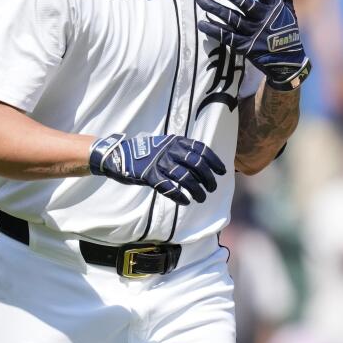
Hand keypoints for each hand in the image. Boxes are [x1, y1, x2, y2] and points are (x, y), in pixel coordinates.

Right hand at [88, 133, 225, 205]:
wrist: (120, 155)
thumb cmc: (146, 152)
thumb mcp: (165, 145)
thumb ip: (181, 151)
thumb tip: (202, 165)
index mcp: (176, 141)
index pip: (201, 150)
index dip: (214, 161)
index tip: (222, 172)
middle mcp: (170, 150)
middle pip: (196, 165)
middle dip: (208, 178)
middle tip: (212, 188)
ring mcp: (159, 163)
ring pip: (185, 178)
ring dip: (197, 190)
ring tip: (202, 198)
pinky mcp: (149, 175)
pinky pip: (168, 188)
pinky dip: (179, 196)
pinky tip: (186, 201)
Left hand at [196, 0, 310, 90]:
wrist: (289, 61)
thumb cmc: (288, 33)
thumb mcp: (289, 11)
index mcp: (273, 7)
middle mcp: (262, 18)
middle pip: (242, 2)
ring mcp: (253, 32)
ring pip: (231, 18)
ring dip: (215, 9)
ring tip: (201, 0)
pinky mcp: (246, 46)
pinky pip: (227, 36)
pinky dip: (214, 30)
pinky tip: (203, 23)